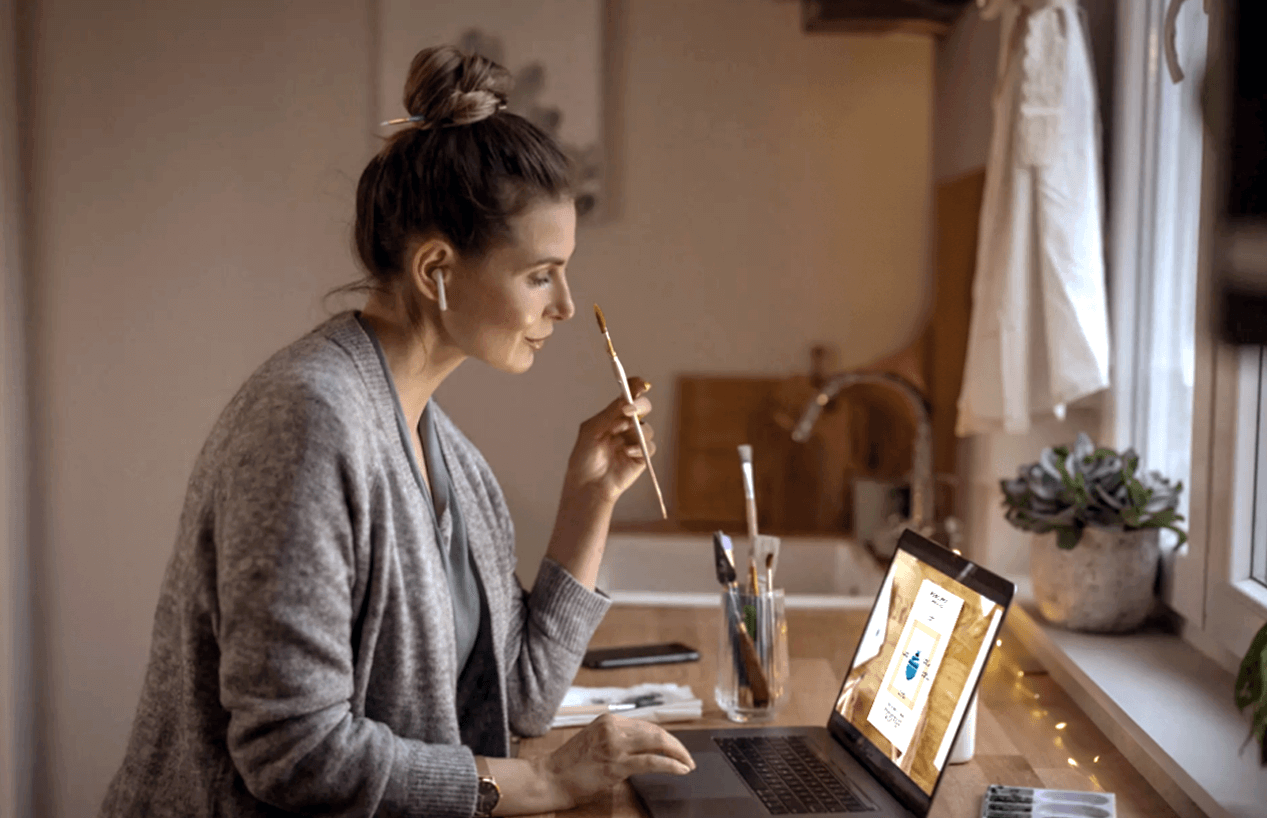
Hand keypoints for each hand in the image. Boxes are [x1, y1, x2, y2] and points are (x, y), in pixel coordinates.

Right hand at [537, 714, 694, 807]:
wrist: (550, 777)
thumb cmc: (571, 764)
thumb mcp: (595, 741)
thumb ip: (618, 740)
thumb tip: (644, 748)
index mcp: (609, 720)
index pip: (647, 725)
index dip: (665, 737)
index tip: (675, 747)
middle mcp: (613, 728)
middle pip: (656, 731)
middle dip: (676, 745)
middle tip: (688, 756)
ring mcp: (615, 745)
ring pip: (657, 742)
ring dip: (678, 753)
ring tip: (688, 763)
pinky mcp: (616, 764)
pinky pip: (652, 761)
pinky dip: (671, 764)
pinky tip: (681, 769)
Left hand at [563, 377, 655, 504]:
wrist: (586, 484)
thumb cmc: (584, 457)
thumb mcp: (592, 430)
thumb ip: (610, 414)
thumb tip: (627, 400)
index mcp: (613, 415)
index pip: (629, 395)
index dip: (636, 387)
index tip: (640, 384)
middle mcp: (626, 425)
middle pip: (643, 407)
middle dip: (640, 406)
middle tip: (630, 410)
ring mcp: (635, 440)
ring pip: (647, 428)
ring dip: (636, 431)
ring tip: (621, 441)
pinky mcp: (642, 456)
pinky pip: (649, 446)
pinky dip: (640, 447)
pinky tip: (627, 451)